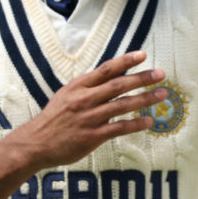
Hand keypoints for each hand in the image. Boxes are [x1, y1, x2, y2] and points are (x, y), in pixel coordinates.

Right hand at [10, 51, 166, 169]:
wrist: (35, 143)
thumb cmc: (54, 118)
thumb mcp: (67, 95)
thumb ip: (88, 86)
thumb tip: (112, 74)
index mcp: (79, 86)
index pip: (106, 69)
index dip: (125, 61)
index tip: (143, 54)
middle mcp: (85, 99)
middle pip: (119, 85)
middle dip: (142, 78)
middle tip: (161, 74)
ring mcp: (89, 118)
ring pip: (122, 105)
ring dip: (145, 99)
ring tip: (162, 94)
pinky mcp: (92, 136)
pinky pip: (119, 128)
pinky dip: (135, 124)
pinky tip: (149, 121)